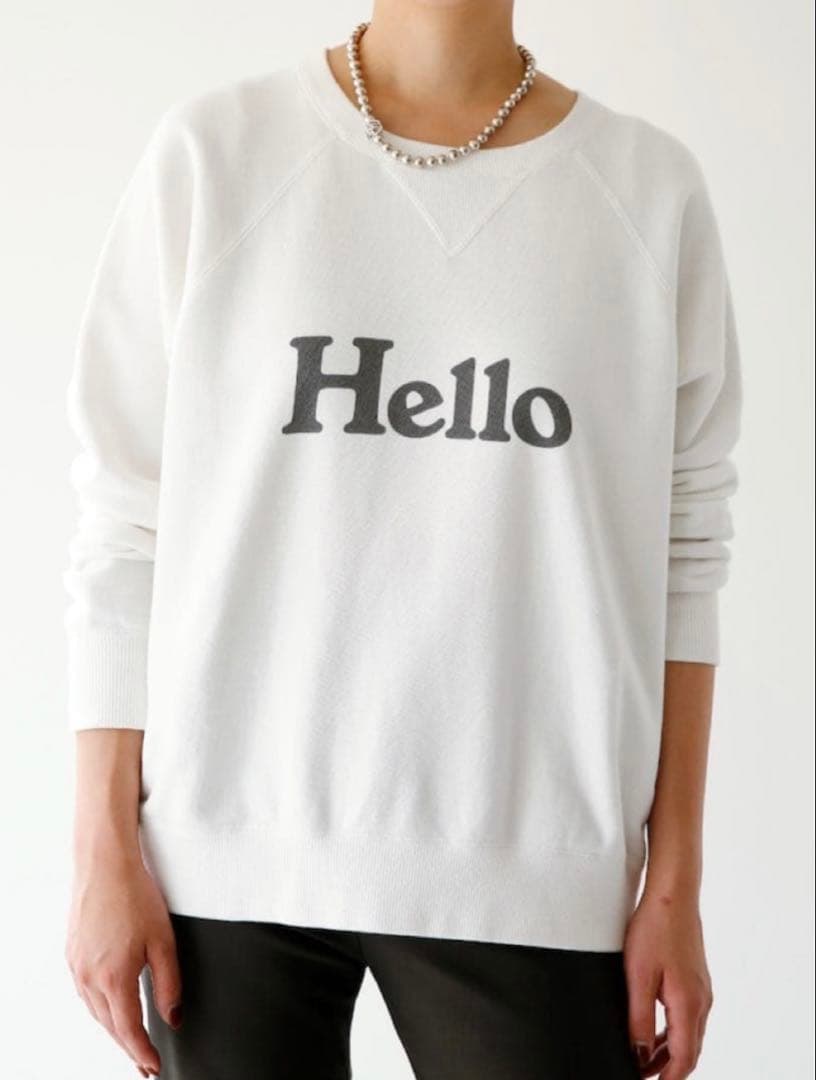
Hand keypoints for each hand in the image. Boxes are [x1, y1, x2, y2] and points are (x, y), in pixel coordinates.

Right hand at [65, 848, 181, 1076]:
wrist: (104, 865)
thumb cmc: (136, 896)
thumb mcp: (164, 941)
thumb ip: (170, 984)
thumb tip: (172, 1018)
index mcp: (114, 977)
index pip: (128, 1030)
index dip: (142, 1053)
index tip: (153, 1067)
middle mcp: (89, 978)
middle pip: (110, 1025)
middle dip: (129, 1046)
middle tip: (146, 1062)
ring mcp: (76, 967)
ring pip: (95, 1011)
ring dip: (114, 1028)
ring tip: (133, 1039)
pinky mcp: (72, 955)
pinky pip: (86, 993)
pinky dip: (101, 1007)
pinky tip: (112, 1006)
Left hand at [623, 889, 713, 1077]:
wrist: (672, 895)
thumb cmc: (654, 929)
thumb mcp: (638, 977)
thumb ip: (638, 1019)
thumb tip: (638, 1053)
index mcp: (688, 1004)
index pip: (684, 1058)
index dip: (668, 1079)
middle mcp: (701, 1001)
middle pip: (689, 1051)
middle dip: (667, 1069)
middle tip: (641, 1075)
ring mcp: (701, 990)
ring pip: (688, 1035)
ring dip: (668, 1052)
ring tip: (642, 1059)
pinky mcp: (695, 980)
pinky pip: (687, 1017)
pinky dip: (672, 1032)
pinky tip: (654, 1031)